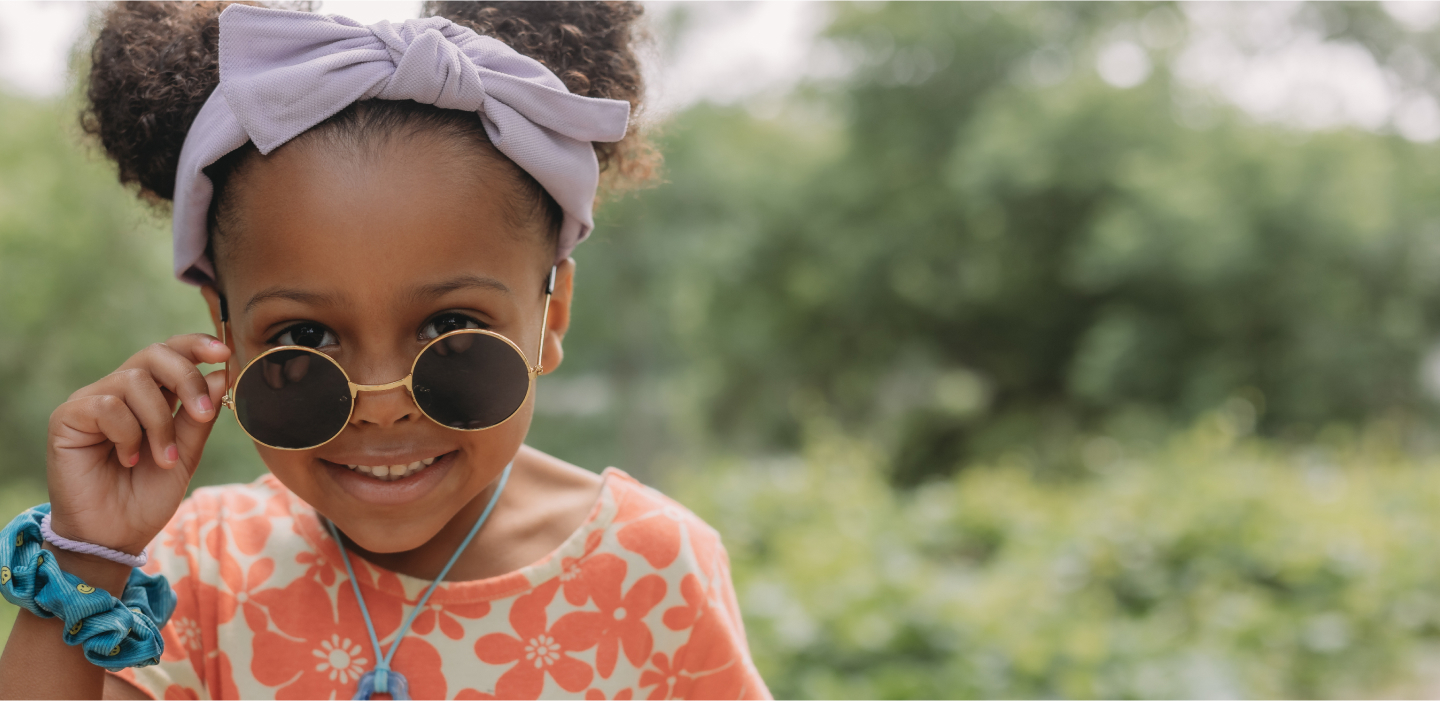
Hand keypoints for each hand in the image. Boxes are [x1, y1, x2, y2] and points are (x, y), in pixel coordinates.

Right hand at [45, 334, 230, 555]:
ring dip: (159, 422)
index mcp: (151, 395)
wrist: (116, 534)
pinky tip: (127, 458)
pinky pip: (107, 405)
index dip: (196, 345)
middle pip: (154, 354)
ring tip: (161, 458)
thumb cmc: (148, 495)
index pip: (170, 352)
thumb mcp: (187, 455)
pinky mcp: (67, 417)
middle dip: (186, 378)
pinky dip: (127, 433)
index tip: (225, 355)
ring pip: (135, 380)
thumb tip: (222, 374)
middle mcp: (120, 391)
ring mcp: (92, 401)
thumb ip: (200, 417)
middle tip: (202, 413)